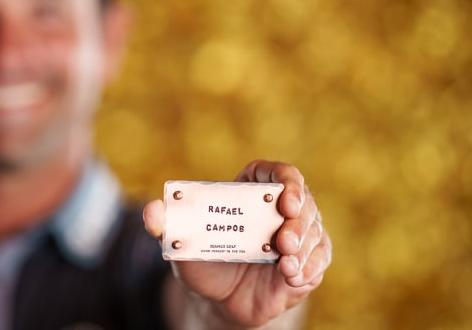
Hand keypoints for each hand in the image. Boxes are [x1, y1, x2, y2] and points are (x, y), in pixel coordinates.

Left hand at [143, 160, 331, 327]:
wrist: (217, 299)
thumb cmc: (201, 260)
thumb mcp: (180, 242)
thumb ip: (166, 225)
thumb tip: (152, 212)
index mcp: (252, 190)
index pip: (277, 173)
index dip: (286, 180)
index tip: (284, 197)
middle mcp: (280, 209)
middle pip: (303, 202)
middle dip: (298, 220)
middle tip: (284, 238)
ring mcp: (297, 235)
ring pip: (314, 231)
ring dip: (304, 247)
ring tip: (286, 264)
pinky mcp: (307, 263)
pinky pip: (319, 260)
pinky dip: (310, 268)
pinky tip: (293, 276)